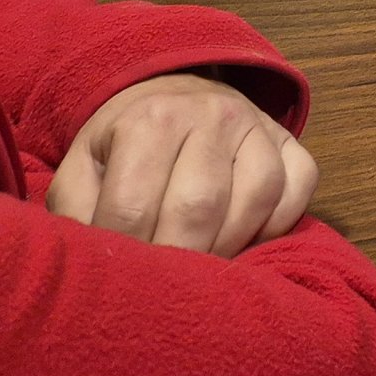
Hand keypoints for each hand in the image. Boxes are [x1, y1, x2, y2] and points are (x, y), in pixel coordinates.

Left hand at [45, 72, 317, 256]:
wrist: (170, 90)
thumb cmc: (121, 143)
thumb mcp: (82, 168)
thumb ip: (77, 213)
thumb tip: (96, 264)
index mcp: (150, 118)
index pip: (135, 207)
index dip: (125, 254)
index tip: (121, 278)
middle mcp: (211, 112)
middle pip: (198, 206)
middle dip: (178, 258)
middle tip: (164, 285)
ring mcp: (258, 122)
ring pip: (257, 197)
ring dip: (228, 246)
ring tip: (203, 265)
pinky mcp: (290, 139)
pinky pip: (298, 188)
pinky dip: (276, 224)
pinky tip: (245, 238)